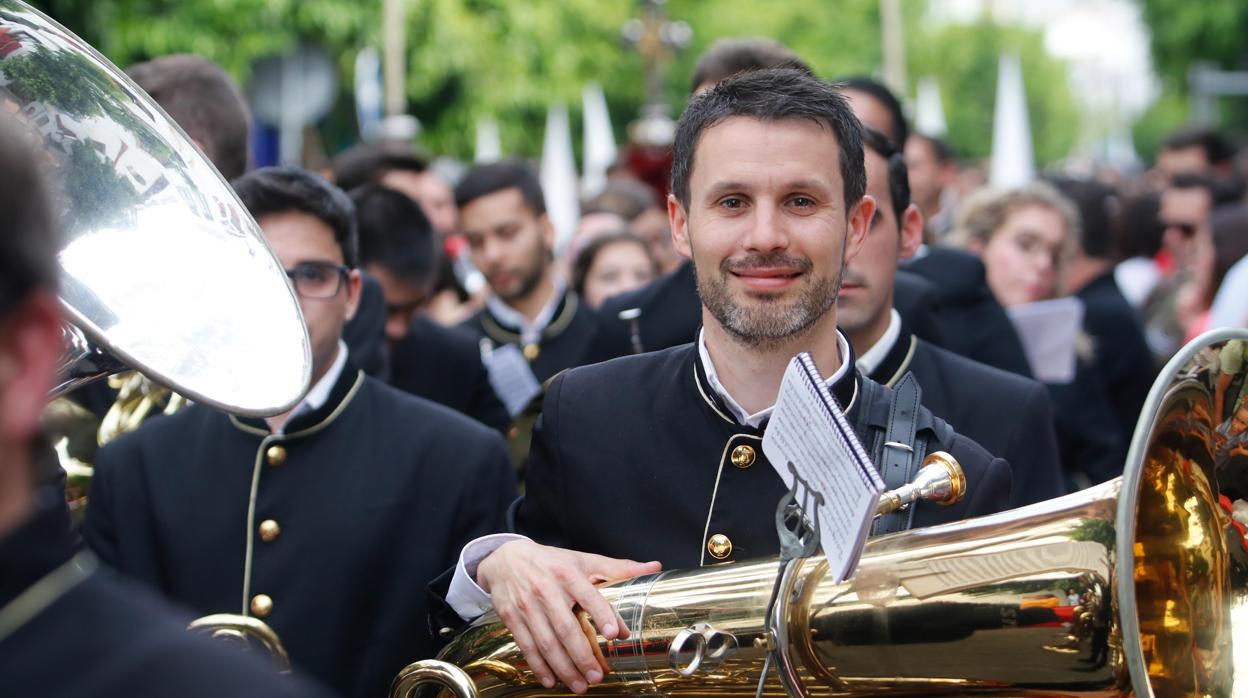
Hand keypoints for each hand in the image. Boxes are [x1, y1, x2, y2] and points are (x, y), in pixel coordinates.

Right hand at [476, 539, 660, 693]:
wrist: (506, 559)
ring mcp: (527, 606)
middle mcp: (546, 590)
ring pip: (546, 642)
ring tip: (580, 685)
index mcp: (568, 574)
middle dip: (582, 655)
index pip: (588, 595)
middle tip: (597, 675)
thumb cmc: (552, 562)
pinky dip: (539, 666)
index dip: (602, 614)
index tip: (614, 634)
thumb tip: (653, 567)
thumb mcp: (583, 560)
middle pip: (565, 628)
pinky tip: (551, 680)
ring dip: (563, 668)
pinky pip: (526, 646)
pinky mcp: (512, 619)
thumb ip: (617, 568)